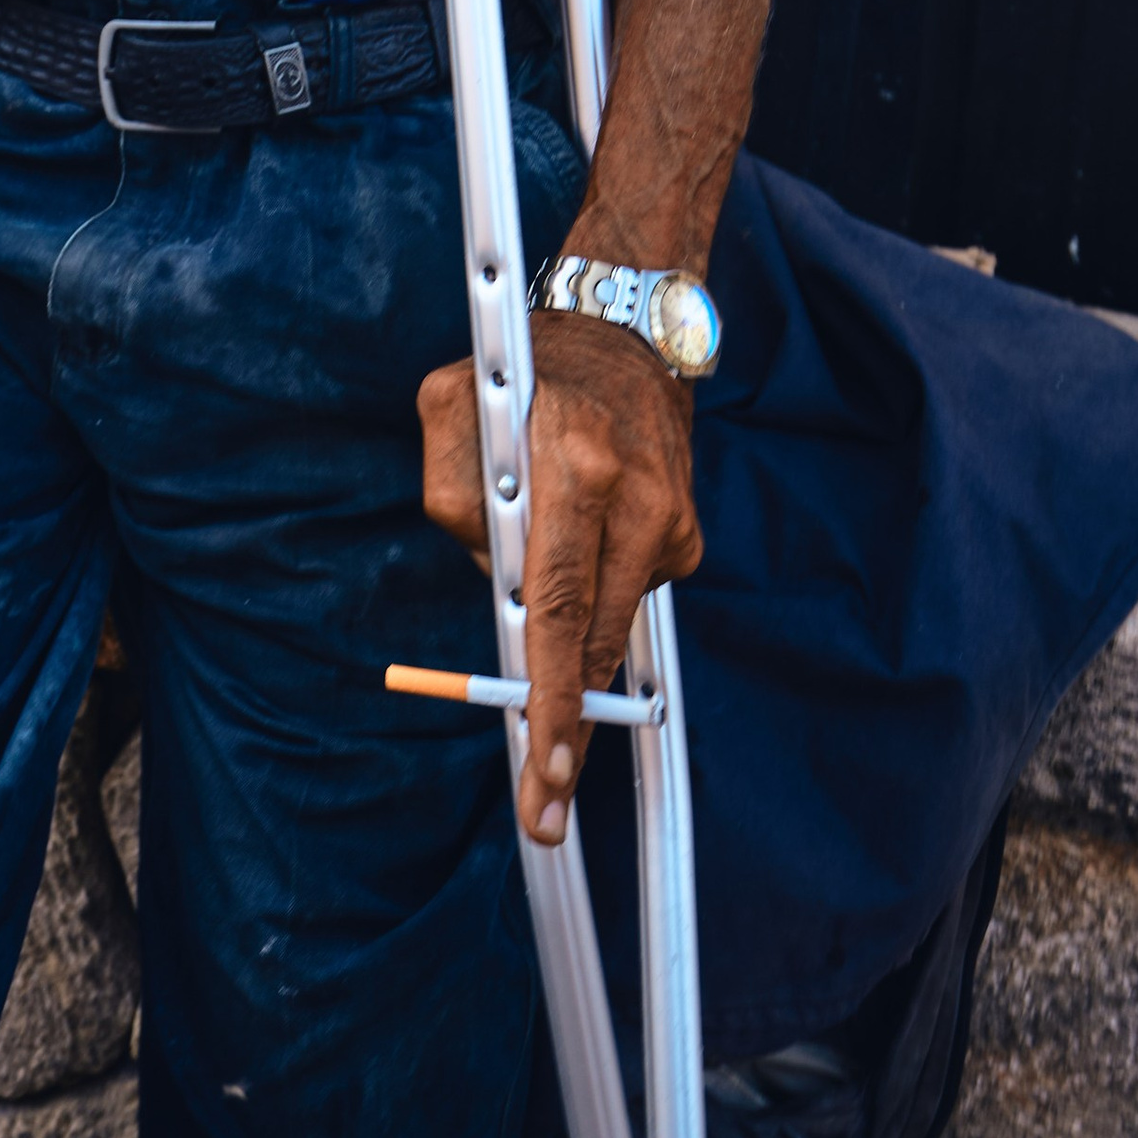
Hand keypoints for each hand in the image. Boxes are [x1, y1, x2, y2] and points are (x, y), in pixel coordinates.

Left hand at [418, 310, 701, 848]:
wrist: (622, 336)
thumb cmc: (521, 375)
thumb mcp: (452, 407)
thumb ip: (454, 496)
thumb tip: (491, 587)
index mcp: (571, 467)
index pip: (556, 609)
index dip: (550, 702)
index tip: (545, 773)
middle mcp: (631, 499)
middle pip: (592, 642)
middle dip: (564, 728)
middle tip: (544, 801)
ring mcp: (667, 521)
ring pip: (608, 628)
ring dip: (569, 647)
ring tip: (541, 632)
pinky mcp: (684, 534)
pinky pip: (626, 594)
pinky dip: (593, 592)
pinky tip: (580, 545)